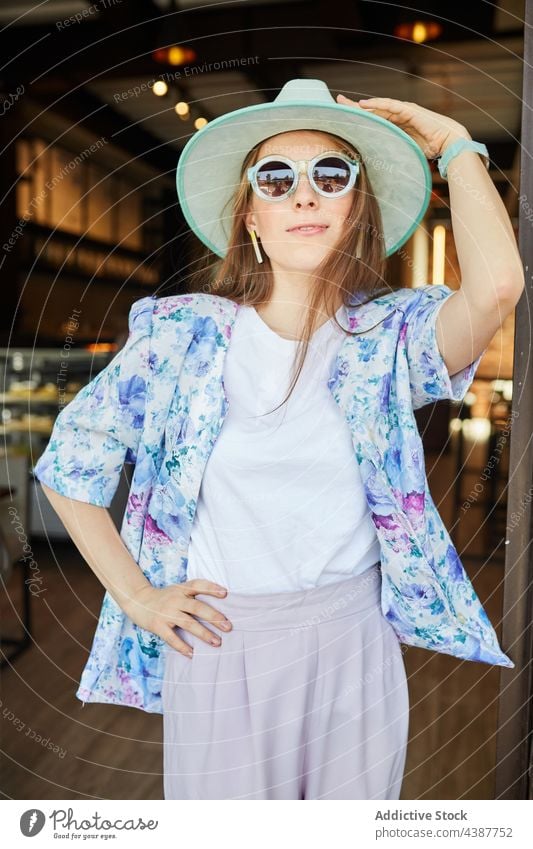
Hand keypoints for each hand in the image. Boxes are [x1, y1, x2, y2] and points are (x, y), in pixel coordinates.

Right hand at [124, 579, 231, 657]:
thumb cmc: (164, 597)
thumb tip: (218, 605)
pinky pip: (172, 638)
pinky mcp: (158, 625)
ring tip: (217, 642)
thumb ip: (193, 595)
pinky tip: (193, 654)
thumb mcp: (177, 590)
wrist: (138, 601)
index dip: (211, 588)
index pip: (198, 585)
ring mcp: (166, 613)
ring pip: (188, 623)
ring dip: (204, 634)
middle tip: (228, 626)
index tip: (225, 593)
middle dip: (214, 617)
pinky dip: (182, 646)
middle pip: (197, 607)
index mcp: (181, 589)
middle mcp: (175, 599)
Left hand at [336, 94, 470, 159]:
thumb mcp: (406, 150)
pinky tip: (365, 103)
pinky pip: (391, 106)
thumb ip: (393, 151)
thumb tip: (379, 166)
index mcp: (397, 125)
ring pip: (379, 107)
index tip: (343, 116)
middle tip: (337, 101)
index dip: (359, 117)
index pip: (374, 119)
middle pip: (372, 110)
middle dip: (354, 106)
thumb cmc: (431, 148)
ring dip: (361, 104)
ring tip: (346, 102)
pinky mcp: (410, 111)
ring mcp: (404, 112)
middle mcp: (399, 116)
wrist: (450, 142)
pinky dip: (378, 104)